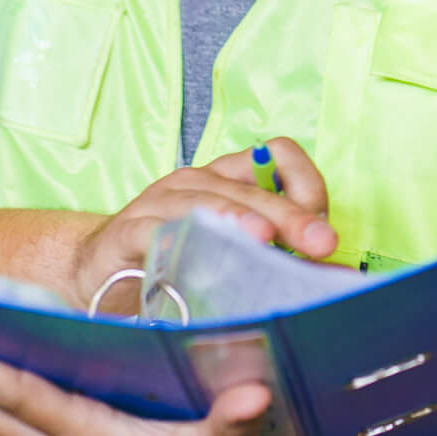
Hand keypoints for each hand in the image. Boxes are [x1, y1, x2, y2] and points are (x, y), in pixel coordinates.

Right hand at [68, 137, 337, 310]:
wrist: (96, 275)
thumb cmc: (174, 265)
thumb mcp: (232, 257)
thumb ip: (281, 259)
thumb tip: (340, 279)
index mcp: (227, 180)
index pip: (277, 155)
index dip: (307, 185)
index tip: (323, 231)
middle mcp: (196, 182)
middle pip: (252, 187)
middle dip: (291, 214)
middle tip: (320, 243)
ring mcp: (158, 203)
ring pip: (207, 200)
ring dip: (239, 219)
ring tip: (265, 240)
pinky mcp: (126, 232)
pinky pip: (155, 230)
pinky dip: (180, 241)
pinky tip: (199, 261)